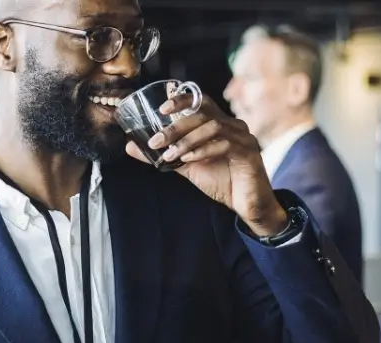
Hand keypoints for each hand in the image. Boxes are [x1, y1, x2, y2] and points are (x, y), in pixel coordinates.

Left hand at [126, 93, 287, 235]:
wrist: (247, 204)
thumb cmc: (221, 181)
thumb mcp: (187, 166)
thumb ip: (163, 154)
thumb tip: (131, 147)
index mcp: (220, 123)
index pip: (201, 101)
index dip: (182, 99)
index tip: (162, 108)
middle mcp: (233, 125)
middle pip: (202, 114)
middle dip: (175, 127)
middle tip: (156, 141)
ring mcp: (243, 137)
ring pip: (212, 127)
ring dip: (186, 140)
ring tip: (169, 155)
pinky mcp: (249, 152)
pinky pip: (224, 144)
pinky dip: (202, 150)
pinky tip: (189, 159)